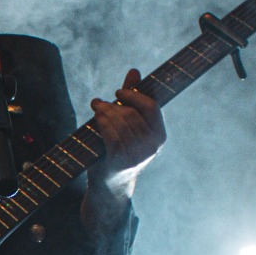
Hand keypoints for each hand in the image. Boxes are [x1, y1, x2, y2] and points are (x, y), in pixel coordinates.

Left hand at [84, 70, 166, 223]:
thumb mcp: (129, 124)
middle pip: (132, 113)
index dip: (134, 95)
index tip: (118, 92)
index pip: (152, 107)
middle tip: (98, 103)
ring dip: (104, 111)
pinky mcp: (120, 160)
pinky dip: (102, 122)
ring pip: (120, 122)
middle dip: (113, 105)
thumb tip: (134, 71)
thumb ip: (133, 98)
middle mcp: (152, 146)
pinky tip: (96, 119)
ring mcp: (137, 155)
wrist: (110, 183)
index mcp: (159, 136)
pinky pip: (111, 133)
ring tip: (96, 108)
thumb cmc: (119, 148)